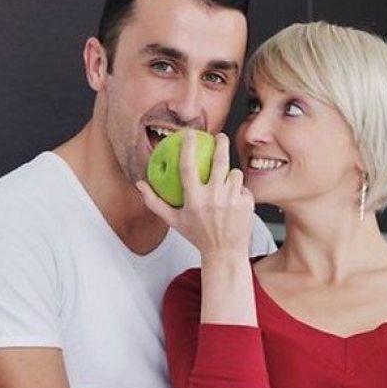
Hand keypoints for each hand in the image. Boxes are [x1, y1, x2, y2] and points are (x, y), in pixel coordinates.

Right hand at [136, 130, 253, 257]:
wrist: (225, 253)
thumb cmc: (198, 236)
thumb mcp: (174, 221)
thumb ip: (155, 202)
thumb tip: (140, 184)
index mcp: (194, 200)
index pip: (188, 166)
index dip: (189, 146)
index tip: (191, 133)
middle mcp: (213, 199)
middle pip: (219, 160)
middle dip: (220, 143)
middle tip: (219, 136)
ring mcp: (232, 201)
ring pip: (234, 173)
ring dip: (230, 174)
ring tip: (225, 181)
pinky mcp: (246, 205)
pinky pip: (243, 188)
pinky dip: (239, 191)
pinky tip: (235, 200)